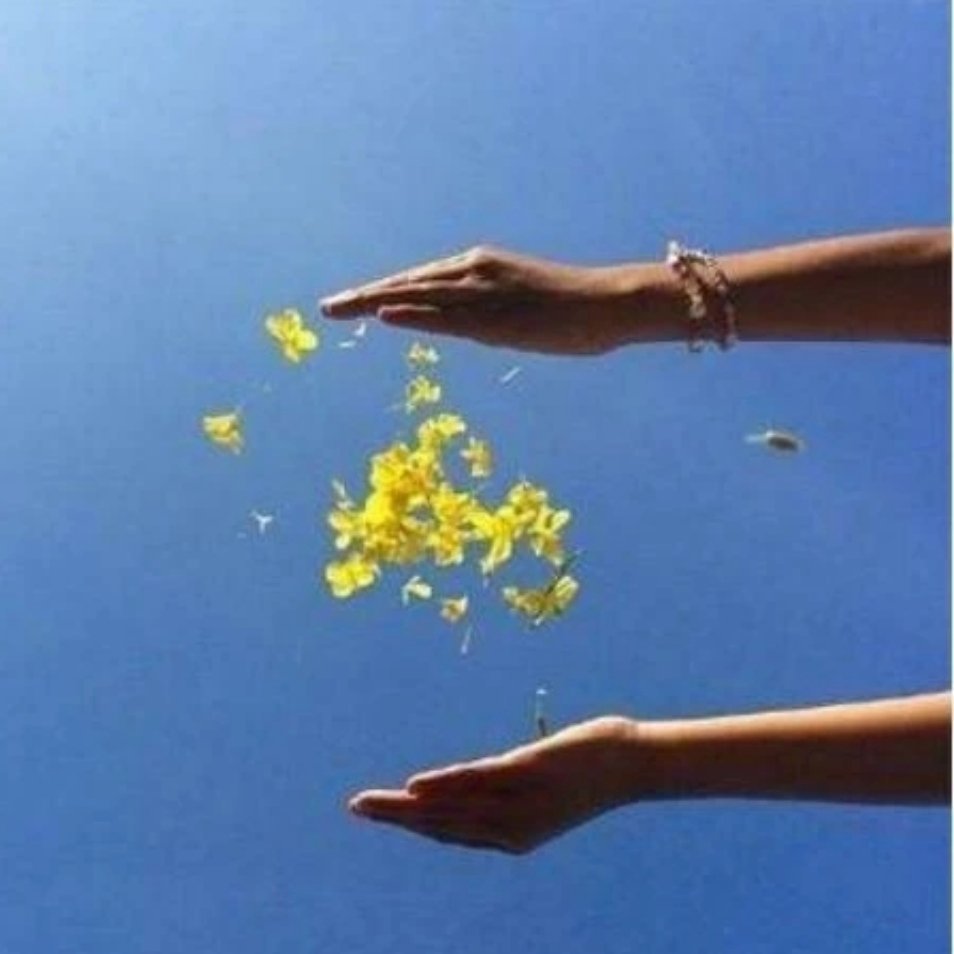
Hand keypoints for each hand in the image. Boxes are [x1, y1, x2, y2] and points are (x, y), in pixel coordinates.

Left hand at [320, 245, 635, 355]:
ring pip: (418, 296)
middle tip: (325, 308)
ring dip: (373, 303)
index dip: (383, 292)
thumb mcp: (519, 308)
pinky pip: (445, 317)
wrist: (609, 302)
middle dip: (364, 297)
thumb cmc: (571, 307)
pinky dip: (412, 316)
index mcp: (479, 268)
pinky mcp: (496, 315)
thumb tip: (465, 327)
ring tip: (336, 310)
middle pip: (408, 285)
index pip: (420, 282)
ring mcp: (483, 291)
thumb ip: (486, 313)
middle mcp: (473, 272)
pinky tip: (380, 317)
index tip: (353, 303)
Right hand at [348, 716, 652, 854]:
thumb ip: (509, 784)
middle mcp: (512, 826)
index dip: (414, 824)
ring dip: (406, 805)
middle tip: (355, 808)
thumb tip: (481, 778)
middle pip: (442, 823)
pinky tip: (416, 785)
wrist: (637, 764)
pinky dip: (445, 785)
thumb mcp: (543, 783)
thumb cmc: (589, 768)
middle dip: (396, 818)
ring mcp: (520, 801)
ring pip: (452, 807)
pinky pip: (479, 783)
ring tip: (369, 802)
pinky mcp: (530, 773)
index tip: (381, 813)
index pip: (452, 832)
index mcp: (514, 833)